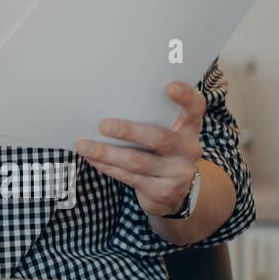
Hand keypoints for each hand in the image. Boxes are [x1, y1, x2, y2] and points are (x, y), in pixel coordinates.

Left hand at [74, 81, 204, 217]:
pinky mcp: (162, 191)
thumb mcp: (164, 132)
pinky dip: (107, 166)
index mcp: (189, 128)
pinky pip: (129, 177)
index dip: (185, 97)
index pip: (195, 108)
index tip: (169, 86)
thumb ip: (149, 116)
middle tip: (103, 124)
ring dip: (107, 152)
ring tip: (83, 145)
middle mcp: (188, 149)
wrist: (174, 193)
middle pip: (160, 138)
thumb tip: (107, 100)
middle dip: (128, 131)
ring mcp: (177, 173)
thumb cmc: (160, 151)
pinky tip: (91, 158)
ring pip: (138, 161)